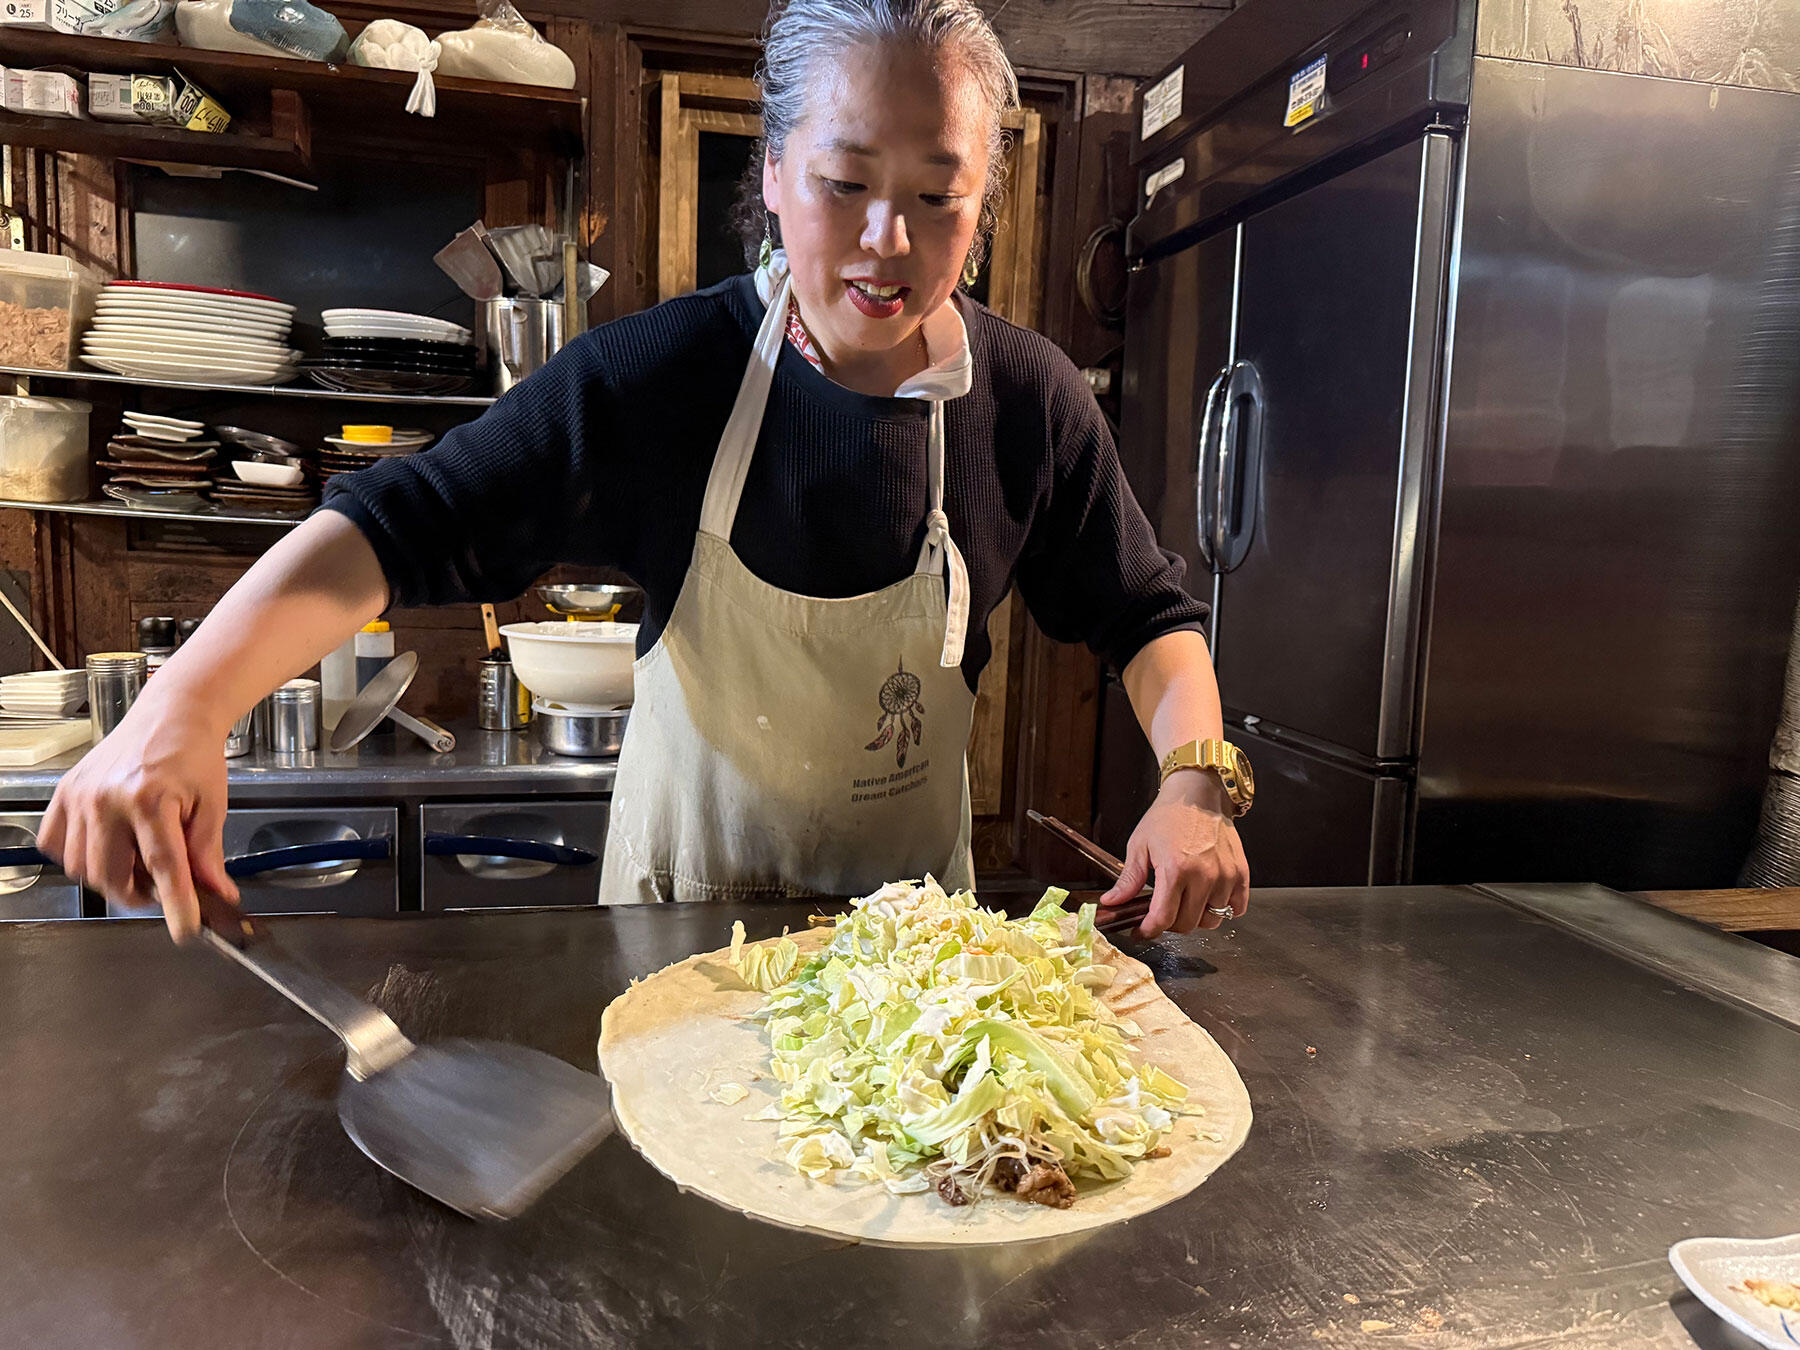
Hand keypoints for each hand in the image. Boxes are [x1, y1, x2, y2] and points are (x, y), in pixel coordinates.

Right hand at [38, 692, 237, 942]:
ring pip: (83, 869)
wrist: (171, 715)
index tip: (184, 930)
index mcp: (150, 799)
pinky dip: (80, 859)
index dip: (175, 904)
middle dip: (139, 894)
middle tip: (163, 888)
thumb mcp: (212, 804)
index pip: (164, 866)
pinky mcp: (64, 794)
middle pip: (113, 875)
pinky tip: (108, 849)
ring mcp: (80, 796)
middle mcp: (107, 798)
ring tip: (139, 862)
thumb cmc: (193, 754)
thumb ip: (208, 854)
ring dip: (111, 879)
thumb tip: (217, 894)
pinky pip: (58, 847)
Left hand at [1096, 771, 1249, 936]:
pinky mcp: (1241, 873)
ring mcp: (1226, 876)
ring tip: (1185, 903)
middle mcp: (1204, 876)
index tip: (1142, 930)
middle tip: (1161, 913)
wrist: (1198, 794)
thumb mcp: (1140, 845)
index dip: (1148, 930)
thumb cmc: (1168, 817)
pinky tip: (1208, 898)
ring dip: (1197, 918)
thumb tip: (1112, 902)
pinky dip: (1223, 910)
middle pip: (1187, 924)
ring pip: (1212, 920)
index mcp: (1176, 869)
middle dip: (1170, 925)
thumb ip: (1128, 879)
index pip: (1163, 918)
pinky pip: (1236, 908)